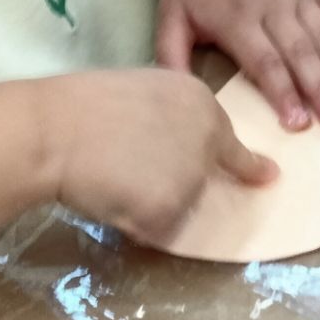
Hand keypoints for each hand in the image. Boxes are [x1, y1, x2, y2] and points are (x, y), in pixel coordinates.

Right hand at [43, 68, 274, 246]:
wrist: (53, 130)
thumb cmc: (80, 105)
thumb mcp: (141, 92)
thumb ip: (173, 116)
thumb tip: (187, 147)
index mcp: (200, 101)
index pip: (231, 142)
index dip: (240, 162)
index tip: (265, 176)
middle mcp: (208, 136)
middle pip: (204, 177)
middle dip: (177, 184)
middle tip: (132, 171)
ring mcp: (192, 174)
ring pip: (180, 205)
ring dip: (153, 203)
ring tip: (112, 177)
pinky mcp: (172, 208)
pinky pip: (158, 228)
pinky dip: (137, 222)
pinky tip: (110, 196)